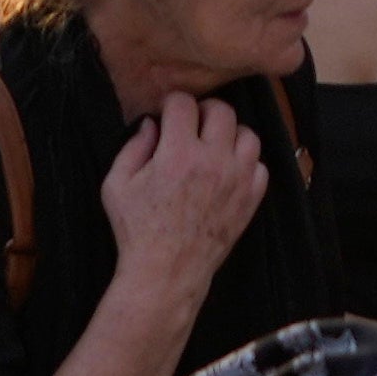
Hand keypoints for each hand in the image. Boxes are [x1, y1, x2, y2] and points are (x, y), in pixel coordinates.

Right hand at [103, 94, 269, 296]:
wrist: (166, 272)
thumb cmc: (137, 230)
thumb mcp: (116, 185)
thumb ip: (133, 147)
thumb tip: (152, 123)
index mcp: (178, 154)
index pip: (183, 103)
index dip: (172, 104)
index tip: (168, 114)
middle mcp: (213, 161)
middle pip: (222, 110)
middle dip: (204, 111)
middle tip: (191, 125)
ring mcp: (237, 180)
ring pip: (248, 134)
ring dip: (230, 135)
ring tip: (213, 146)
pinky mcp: (251, 199)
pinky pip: (260, 166)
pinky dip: (246, 163)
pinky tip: (227, 171)